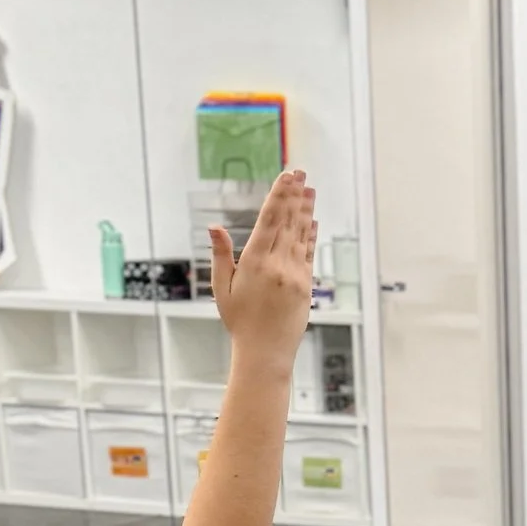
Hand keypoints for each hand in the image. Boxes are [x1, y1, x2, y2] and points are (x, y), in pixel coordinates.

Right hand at [207, 167, 314, 367]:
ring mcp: (295, 274)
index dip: (279, 195)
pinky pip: (309, 253)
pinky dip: (311, 234)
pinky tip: (312, 219)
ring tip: (310, 188)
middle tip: (301, 172)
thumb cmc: (240, 322)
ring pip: (301, 234)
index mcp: (255, 263)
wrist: (265, 352)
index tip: (287, 176)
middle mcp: (278, 265)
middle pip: (288, 222)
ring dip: (305, 209)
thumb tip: (214, 227)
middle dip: (294, 195)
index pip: (270, 220)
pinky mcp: (306, 285)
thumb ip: (221, 256)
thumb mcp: (222, 289)